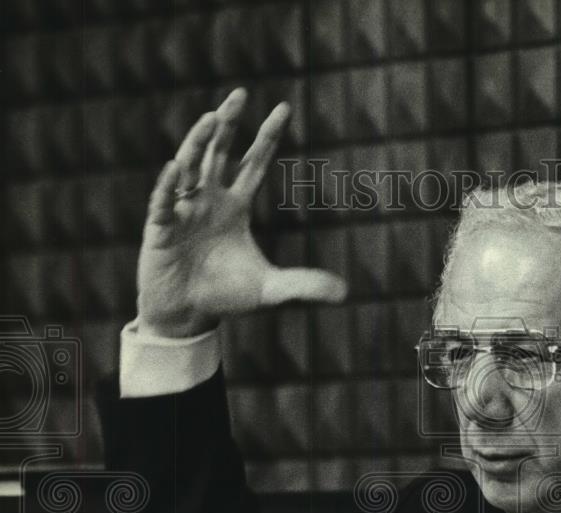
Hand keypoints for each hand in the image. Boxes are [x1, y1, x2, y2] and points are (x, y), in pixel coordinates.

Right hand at [137, 88, 346, 337]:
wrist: (187, 313)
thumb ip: (304, 286)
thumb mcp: (270, 290)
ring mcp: (182, 210)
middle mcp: (208, 199)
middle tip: (239, 95)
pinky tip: (175, 168)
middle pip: (219, 152)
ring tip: (211, 118)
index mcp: (235, 206)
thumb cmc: (225, 296)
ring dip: (199, 142)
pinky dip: (168, 186)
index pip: (253, 162)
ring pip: (190, 166)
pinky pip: (163, 202)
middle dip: (227, 124)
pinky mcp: (160, 228)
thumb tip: (344, 293)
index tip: (283, 109)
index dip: (267, 137)